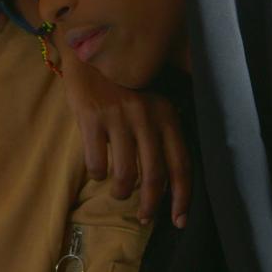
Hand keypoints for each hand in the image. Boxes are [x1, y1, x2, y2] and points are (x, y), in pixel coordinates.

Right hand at [63, 60, 191, 227]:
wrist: (89, 50)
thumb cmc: (122, 81)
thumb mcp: (151, 98)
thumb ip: (161, 128)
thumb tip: (167, 177)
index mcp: (166, 113)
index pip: (181, 163)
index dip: (181, 197)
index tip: (178, 220)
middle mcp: (147, 116)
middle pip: (154, 176)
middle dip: (150, 204)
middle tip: (144, 217)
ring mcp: (119, 117)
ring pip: (125, 174)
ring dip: (121, 191)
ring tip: (118, 192)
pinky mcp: (92, 118)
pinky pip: (97, 162)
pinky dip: (97, 175)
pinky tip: (97, 171)